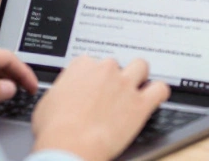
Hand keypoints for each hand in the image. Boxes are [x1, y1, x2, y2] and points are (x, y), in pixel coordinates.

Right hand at [32, 57, 169, 160]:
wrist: (69, 146)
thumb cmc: (55, 129)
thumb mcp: (48, 102)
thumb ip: (63, 89)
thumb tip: (65, 93)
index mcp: (82, 66)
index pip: (93, 62)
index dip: (93, 76)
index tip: (93, 87)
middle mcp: (106, 70)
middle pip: (117, 64)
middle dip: (115, 77)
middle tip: (111, 94)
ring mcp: (125, 85)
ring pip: (142, 67)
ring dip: (140, 76)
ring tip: (136, 89)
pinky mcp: (140, 103)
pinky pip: (160, 89)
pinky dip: (159, 92)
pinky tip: (155, 98)